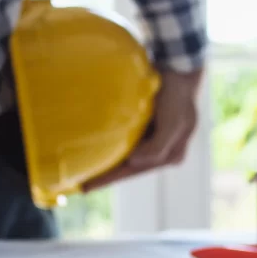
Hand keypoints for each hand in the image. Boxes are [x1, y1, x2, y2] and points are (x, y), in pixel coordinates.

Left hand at [82, 67, 204, 191]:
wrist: (177, 70)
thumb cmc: (176, 97)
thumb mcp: (173, 124)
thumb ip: (156, 147)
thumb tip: (133, 161)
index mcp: (170, 155)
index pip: (133, 171)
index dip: (109, 180)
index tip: (86, 187)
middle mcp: (160, 151)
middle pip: (127, 167)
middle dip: (105, 175)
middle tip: (79, 184)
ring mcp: (152, 139)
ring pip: (124, 155)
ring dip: (106, 161)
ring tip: (83, 169)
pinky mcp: (144, 127)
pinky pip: (123, 141)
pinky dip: (109, 146)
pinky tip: (94, 149)